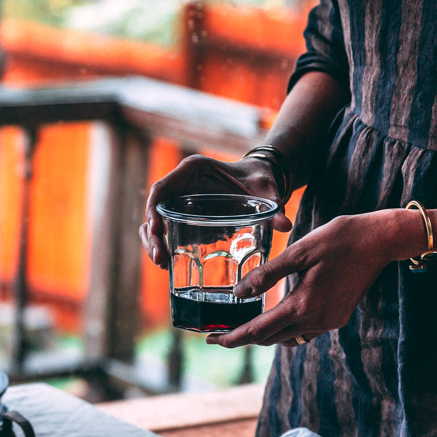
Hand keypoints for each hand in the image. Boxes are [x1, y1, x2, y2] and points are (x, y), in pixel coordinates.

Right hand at [139, 155, 292, 268]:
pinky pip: (167, 231)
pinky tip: (168, 266)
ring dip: (153, 244)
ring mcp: (180, 202)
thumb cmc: (260, 179)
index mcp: (192, 170)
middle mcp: (181, 185)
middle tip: (160, 258)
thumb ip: (273, 205)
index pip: (161, 189)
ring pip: (155, 223)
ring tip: (162, 265)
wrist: (259, 182)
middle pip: (154, 210)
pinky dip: (164, 247)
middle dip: (151, 235)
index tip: (155, 230)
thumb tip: (285, 225)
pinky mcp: (184, 217)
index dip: (153, 210)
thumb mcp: (266, 189)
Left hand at [208, 210, 412, 348]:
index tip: (211, 341)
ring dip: (266, 334)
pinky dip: (287, 327)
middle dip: (244, 338)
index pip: (258, 331)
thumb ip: (267, 275)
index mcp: (303, 306)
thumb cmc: (339, 239)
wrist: (381, 240)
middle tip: (220, 333)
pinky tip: (276, 315)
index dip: (232, 338)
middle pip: (271, 339)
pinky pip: (305, 330)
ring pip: (289, 338)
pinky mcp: (339, 317)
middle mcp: (317, 321)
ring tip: (244, 324)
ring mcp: (330, 322)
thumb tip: (239, 294)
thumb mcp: (298, 252)